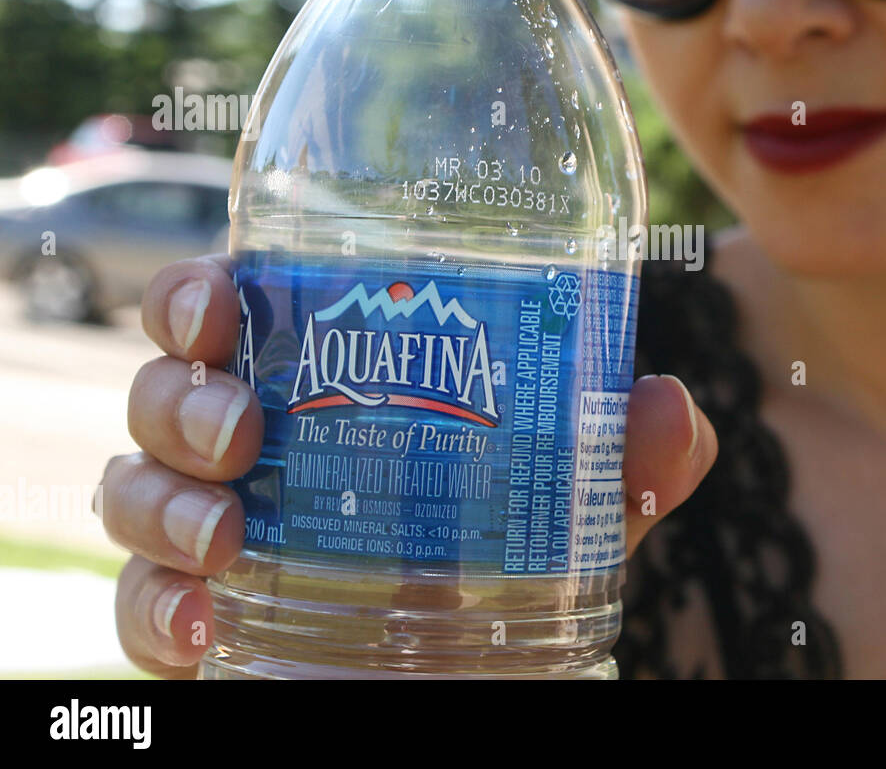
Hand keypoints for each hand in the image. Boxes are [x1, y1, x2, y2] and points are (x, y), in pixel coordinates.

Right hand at [103, 255, 717, 676]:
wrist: (473, 676)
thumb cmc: (507, 563)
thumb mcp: (573, 508)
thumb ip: (623, 462)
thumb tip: (668, 408)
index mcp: (324, 385)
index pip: (233, 312)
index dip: (200, 292)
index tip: (222, 299)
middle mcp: (255, 448)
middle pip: (165, 390)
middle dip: (180, 397)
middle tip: (243, 429)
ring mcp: (218, 531)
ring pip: (134, 490)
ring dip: (162, 501)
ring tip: (229, 533)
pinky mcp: (202, 618)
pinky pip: (139, 606)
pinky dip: (155, 609)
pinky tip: (208, 619)